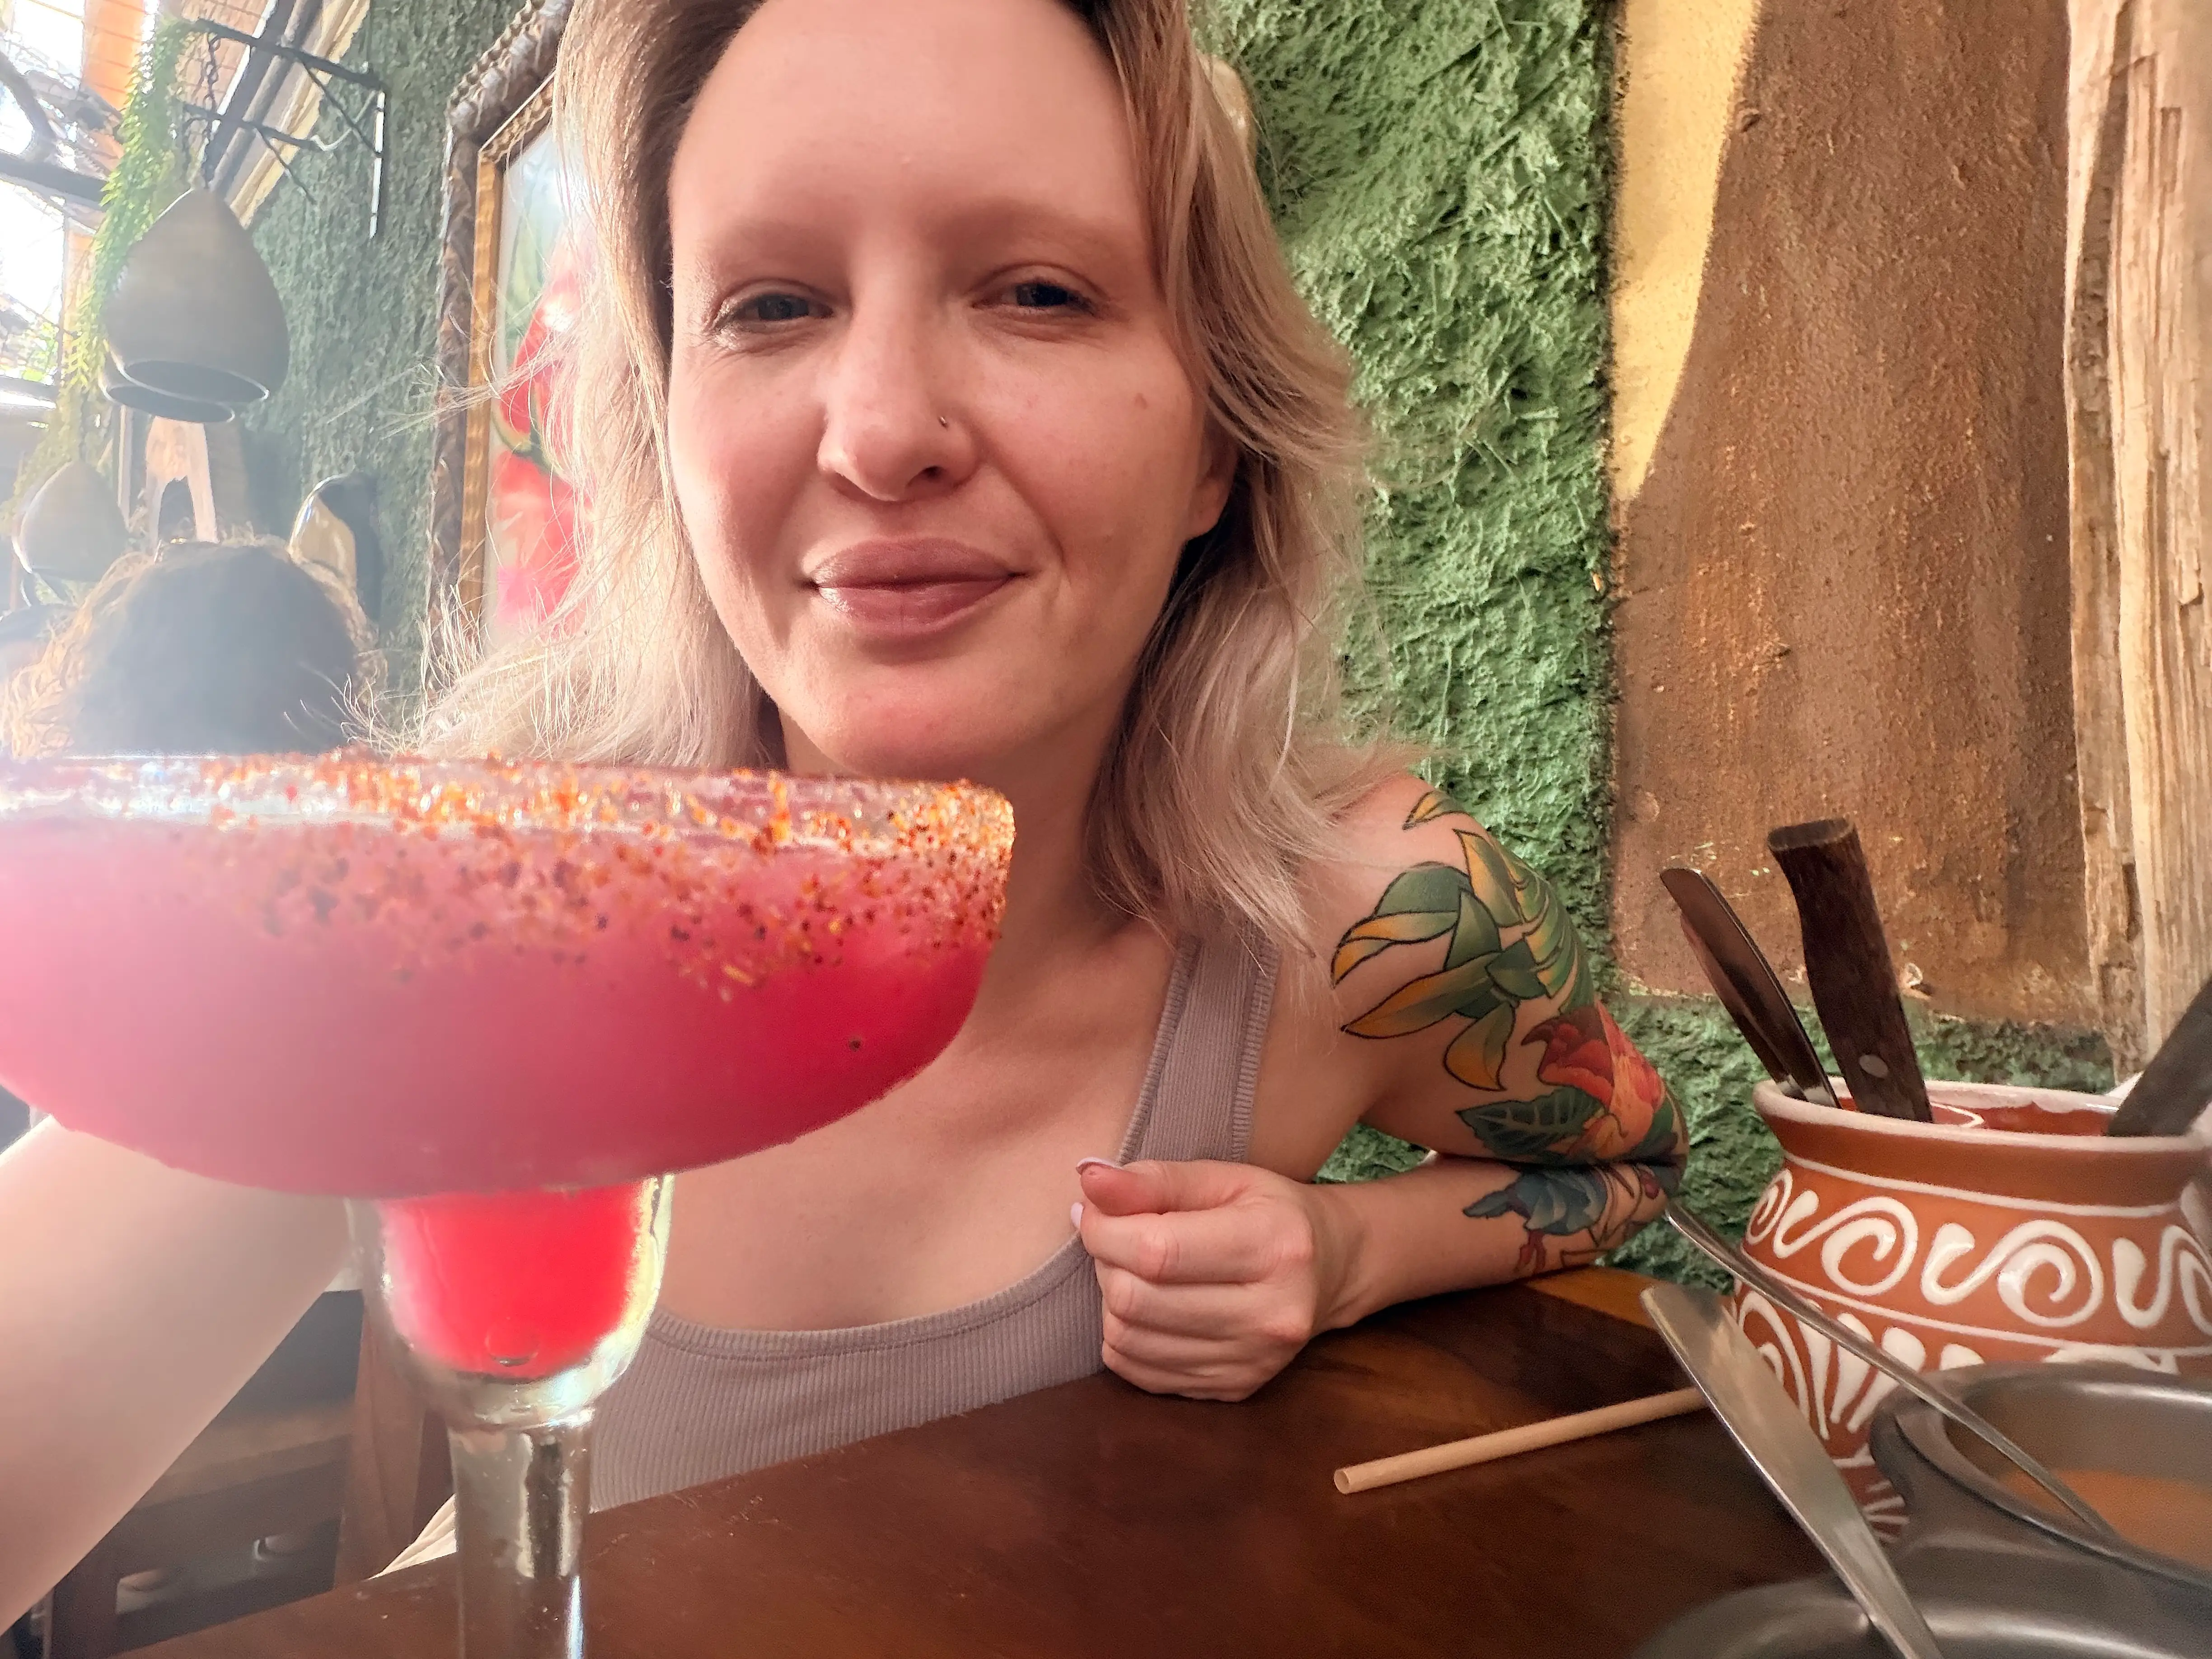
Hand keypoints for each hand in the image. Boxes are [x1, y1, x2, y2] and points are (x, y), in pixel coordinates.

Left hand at [1072, 1158, 1356, 1401]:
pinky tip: (1146, 1308)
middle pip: (1137, 1300)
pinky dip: (1125, 1338)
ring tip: (1131, 1271)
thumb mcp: (1224, 1178)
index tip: (1091, 1210)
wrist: (1331, 1269)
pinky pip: (1141, 1373)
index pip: (1158, 1251)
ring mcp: (1253, 1362)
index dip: (1104, 1230)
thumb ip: (1156, 1179)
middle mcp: (1271, 1316)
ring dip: (1111, 1301)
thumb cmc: (1271, 1212)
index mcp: (1275, 1247)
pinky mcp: (1235, 1390)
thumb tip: (1089, 1180)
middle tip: (1116, 1239)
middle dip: (1106, 1263)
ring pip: (1130, 1341)